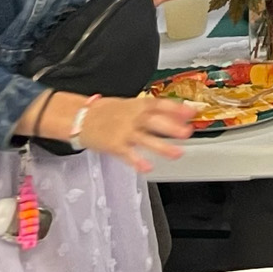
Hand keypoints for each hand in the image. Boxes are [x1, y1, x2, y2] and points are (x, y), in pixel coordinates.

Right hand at [71, 93, 193, 173]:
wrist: (80, 117)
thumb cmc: (107, 111)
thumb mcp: (130, 105)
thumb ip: (151, 110)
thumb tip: (176, 115)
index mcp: (138, 105)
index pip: (161, 104)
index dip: (178, 108)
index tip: (192, 112)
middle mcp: (133, 117)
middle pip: (155, 121)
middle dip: (172, 127)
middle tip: (187, 132)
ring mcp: (124, 132)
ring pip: (145, 139)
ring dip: (162, 147)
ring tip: (177, 153)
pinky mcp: (114, 145)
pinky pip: (128, 154)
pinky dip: (137, 161)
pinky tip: (147, 167)